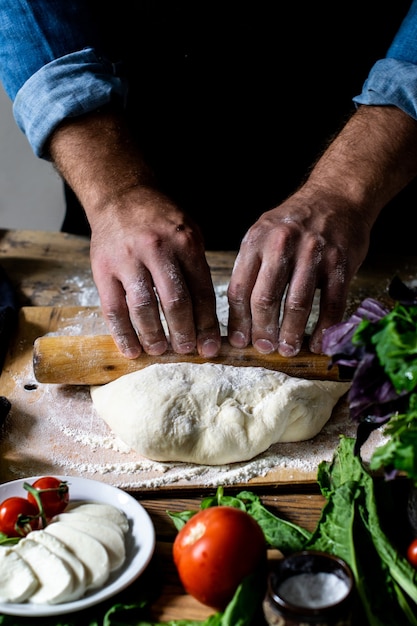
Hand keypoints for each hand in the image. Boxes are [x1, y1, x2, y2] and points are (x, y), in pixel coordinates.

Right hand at [89, 186, 220, 358]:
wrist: (120, 196)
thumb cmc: (160, 219)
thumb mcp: (189, 232)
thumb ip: (197, 268)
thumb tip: (207, 316)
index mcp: (185, 243)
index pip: (201, 291)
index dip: (207, 324)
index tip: (211, 346)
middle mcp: (157, 250)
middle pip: (175, 302)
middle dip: (184, 333)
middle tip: (188, 351)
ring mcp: (128, 260)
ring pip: (143, 308)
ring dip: (154, 335)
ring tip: (161, 351)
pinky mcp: (103, 269)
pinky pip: (113, 308)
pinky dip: (122, 333)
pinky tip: (132, 349)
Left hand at [228, 105, 416, 356]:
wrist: (337, 195)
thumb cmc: (296, 221)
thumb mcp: (264, 232)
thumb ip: (252, 265)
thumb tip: (240, 312)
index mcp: (257, 241)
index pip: (240, 287)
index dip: (238, 320)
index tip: (240, 341)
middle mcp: (282, 246)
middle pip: (265, 298)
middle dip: (263, 330)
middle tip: (265, 348)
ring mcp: (312, 254)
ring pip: (297, 304)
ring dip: (292, 333)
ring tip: (289, 349)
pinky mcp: (339, 262)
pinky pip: (331, 302)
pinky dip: (325, 327)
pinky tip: (319, 343)